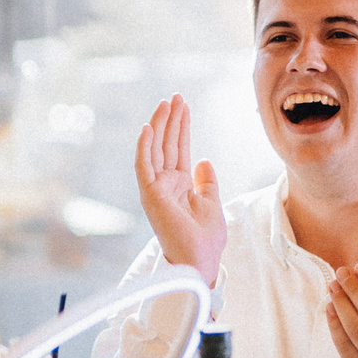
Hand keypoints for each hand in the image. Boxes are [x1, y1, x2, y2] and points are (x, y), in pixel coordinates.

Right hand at [134, 95, 226, 280]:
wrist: (201, 261)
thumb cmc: (206, 239)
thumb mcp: (212, 203)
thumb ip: (207, 181)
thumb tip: (204, 160)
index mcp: (180, 185)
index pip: (179, 149)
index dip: (181, 127)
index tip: (184, 106)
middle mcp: (165, 185)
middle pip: (167, 145)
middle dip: (171, 120)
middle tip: (176, 96)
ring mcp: (156, 189)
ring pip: (156, 150)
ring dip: (160, 126)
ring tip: (167, 103)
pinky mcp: (151, 195)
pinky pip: (144, 166)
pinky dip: (145, 147)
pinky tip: (149, 127)